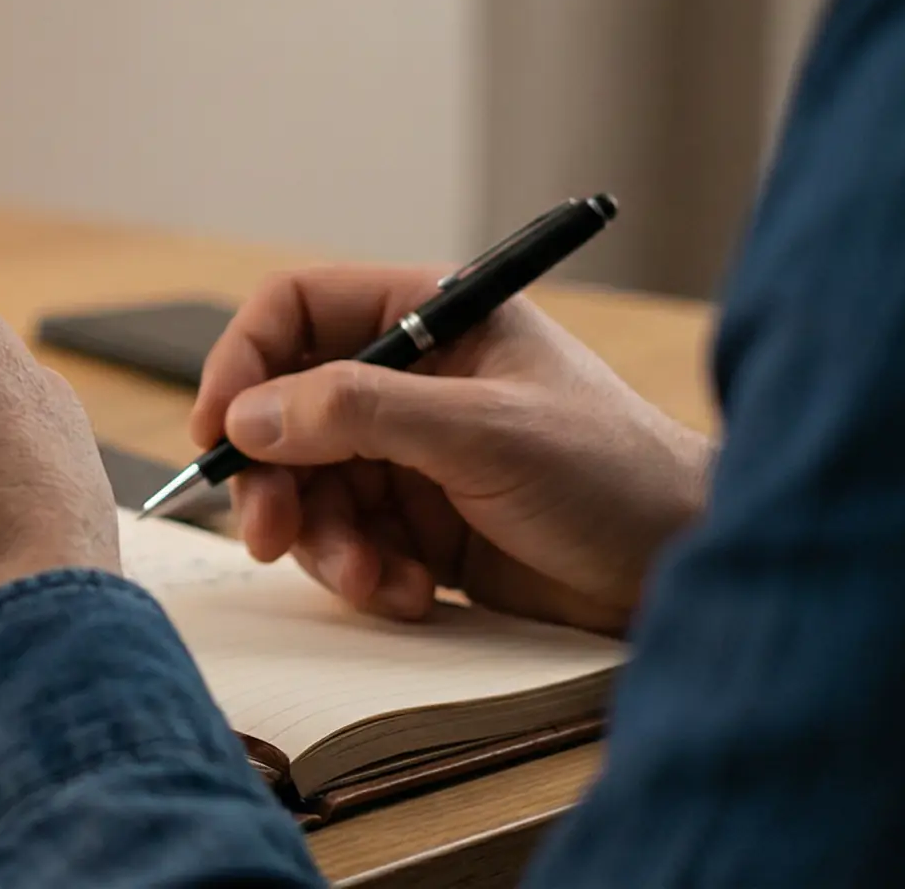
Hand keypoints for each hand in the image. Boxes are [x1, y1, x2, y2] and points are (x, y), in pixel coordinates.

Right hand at [192, 265, 711, 633]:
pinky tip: (414, 595)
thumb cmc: (614, 475)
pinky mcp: (422, 525)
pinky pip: (348, 541)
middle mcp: (412, 379)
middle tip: (271, 535)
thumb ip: (360, 413)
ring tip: (373, 579)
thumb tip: (250, 416)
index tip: (218, 429)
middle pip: (285, 409)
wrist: (686, 573)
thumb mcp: (483, 432)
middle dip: (275, 478)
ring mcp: (413, 454)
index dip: (244, 362)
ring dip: (324, 541)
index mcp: (432, 318)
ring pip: (309, 486)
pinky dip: (363, 574)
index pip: (296, 310)